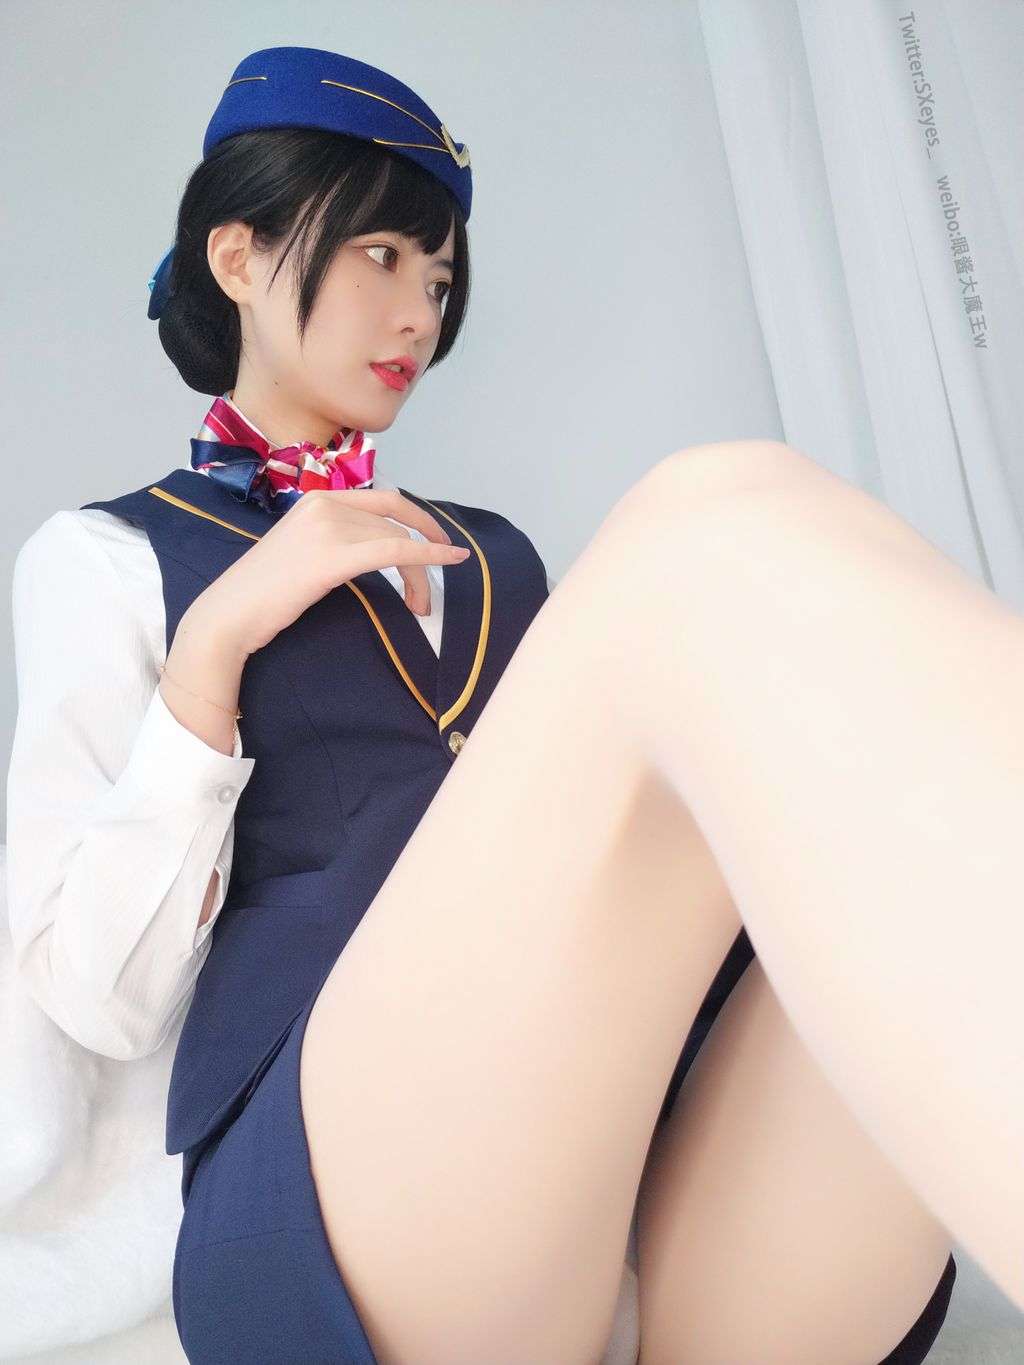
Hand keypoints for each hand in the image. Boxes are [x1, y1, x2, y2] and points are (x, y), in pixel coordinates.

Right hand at [192, 488, 471, 657]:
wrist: (229, 614)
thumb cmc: (261, 594)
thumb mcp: (301, 553)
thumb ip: (333, 541)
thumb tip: (372, 549)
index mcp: (315, 500)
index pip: (382, 501)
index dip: (417, 517)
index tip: (437, 539)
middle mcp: (324, 505)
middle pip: (394, 521)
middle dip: (423, 547)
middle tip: (439, 575)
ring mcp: (328, 527)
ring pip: (397, 539)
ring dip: (419, 572)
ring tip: (422, 605)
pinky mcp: (333, 556)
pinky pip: (395, 551)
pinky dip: (426, 556)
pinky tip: (447, 563)